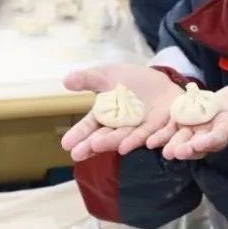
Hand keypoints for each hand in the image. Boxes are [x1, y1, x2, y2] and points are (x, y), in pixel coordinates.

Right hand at [60, 65, 182, 160]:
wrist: (161, 80)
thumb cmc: (131, 80)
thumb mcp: (108, 75)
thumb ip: (88, 79)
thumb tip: (65, 80)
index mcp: (107, 116)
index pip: (91, 126)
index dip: (79, 135)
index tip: (66, 144)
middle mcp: (122, 127)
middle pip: (107, 136)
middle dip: (93, 143)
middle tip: (77, 153)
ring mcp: (141, 129)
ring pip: (128, 137)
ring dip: (115, 142)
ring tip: (100, 145)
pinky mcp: (161, 128)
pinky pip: (157, 134)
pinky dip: (152, 138)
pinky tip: (147, 143)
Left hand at [149, 79, 227, 159]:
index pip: (220, 137)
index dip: (210, 142)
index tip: (200, 145)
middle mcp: (213, 132)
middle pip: (198, 143)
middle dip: (186, 148)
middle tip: (174, 153)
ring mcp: (200, 127)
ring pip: (183, 137)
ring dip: (170, 142)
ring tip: (155, 146)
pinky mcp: (190, 119)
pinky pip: (175, 127)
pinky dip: (163, 132)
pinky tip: (149, 137)